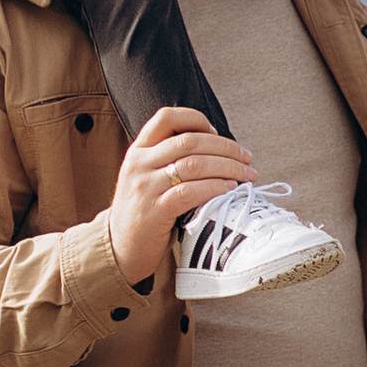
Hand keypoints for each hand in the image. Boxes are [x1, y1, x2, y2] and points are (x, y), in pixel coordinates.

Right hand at [108, 104, 254, 282]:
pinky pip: (189, 192)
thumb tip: (216, 147)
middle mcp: (139, 164)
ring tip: (246, 175)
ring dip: (227, 167)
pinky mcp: (154, 211)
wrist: (119, 248)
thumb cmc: (144, 212)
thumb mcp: (146, 177)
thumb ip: (168, 159)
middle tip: (247, 158)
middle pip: (189, 140)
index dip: (196, 120)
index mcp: (138, 150)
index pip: (167, 117)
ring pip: (194, 164)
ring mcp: (145, 187)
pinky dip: (214, 187)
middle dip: (225, 147)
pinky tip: (229, 190)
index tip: (216, 134)